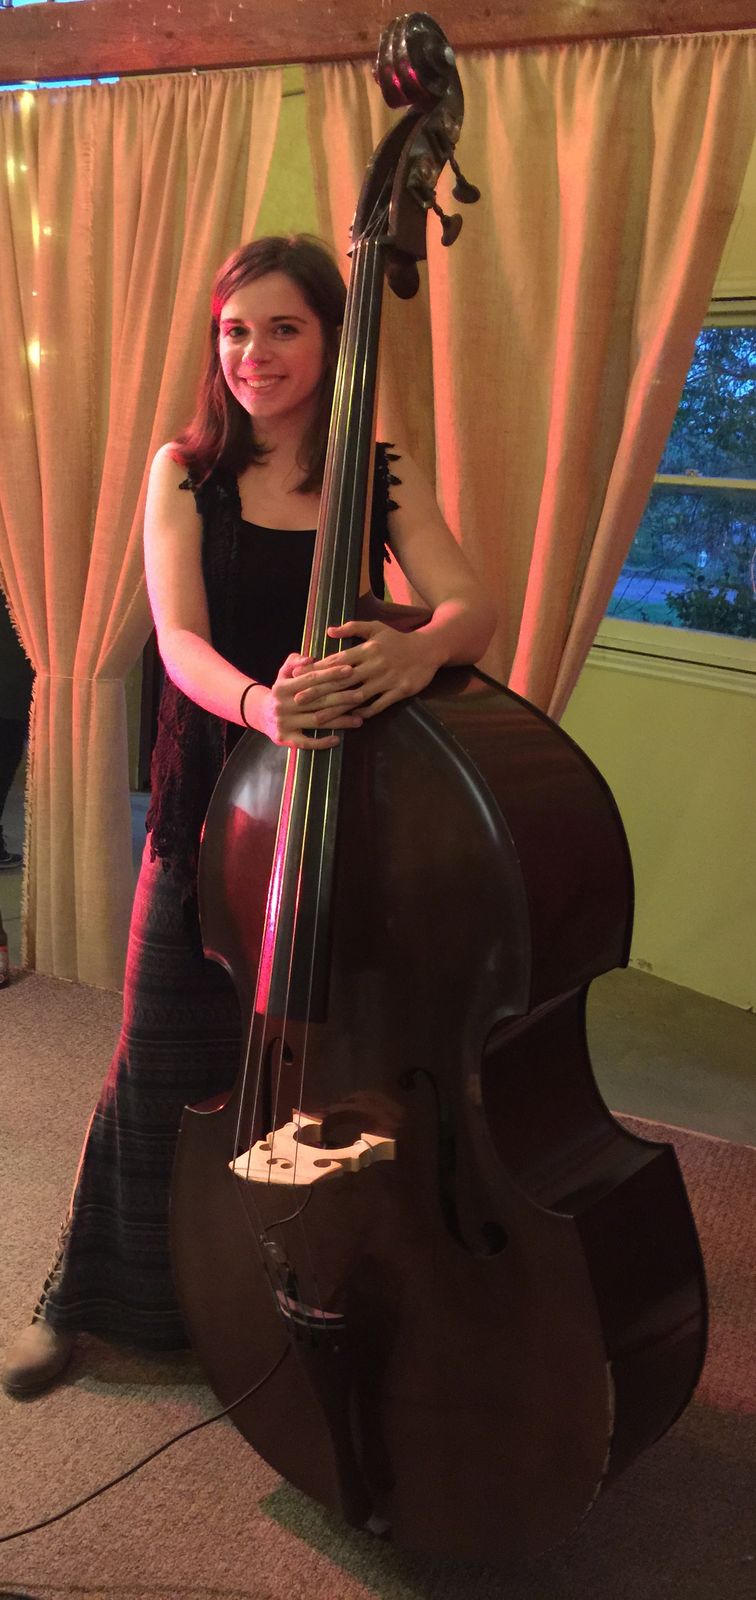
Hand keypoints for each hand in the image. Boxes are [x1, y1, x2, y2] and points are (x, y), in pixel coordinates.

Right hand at [260, 652, 364, 748]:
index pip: (311, 679)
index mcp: (283, 687)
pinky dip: (322, 742)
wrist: (260, 715)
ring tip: (359, 719)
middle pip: (317, 700)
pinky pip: (306, 742)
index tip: (350, 670)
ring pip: (317, 721)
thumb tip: (311, 658)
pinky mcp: (284, 739)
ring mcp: (283, 723)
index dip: (331, 674)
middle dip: (341, 697)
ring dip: (339, 721)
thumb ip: (295, 662)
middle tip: (361, 695)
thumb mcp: (283, 674)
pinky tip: (338, 739)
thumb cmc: (281, 692)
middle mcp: (282, 705)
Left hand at [292, 621, 440, 719]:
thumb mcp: (376, 628)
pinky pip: (379, 705)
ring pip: (357, 696)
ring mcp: (386, 680)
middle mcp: (374, 665)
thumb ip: (352, 628)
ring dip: (336, 708)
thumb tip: (328, 631)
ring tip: (318, 718)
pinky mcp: (399, 691)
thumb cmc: (398, 639)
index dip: (316, 669)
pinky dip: (365, 712)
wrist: (429, 649)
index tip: (297, 677)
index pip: (336, 661)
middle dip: (318, 691)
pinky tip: (351, 720)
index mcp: (366, 650)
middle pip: (341, 681)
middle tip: (298, 700)